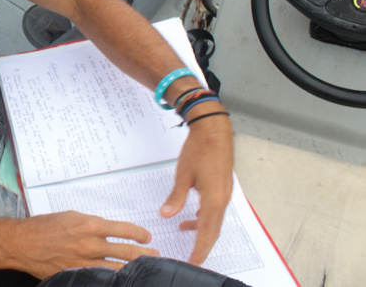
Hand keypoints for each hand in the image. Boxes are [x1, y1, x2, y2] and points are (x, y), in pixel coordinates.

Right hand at [4, 211, 158, 278]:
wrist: (23, 243)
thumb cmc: (44, 226)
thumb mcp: (71, 216)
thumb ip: (91, 224)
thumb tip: (107, 230)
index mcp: (90, 225)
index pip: (125, 230)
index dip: (140, 234)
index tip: (147, 237)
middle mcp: (91, 245)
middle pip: (127, 252)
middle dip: (146, 254)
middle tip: (156, 255)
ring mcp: (84, 263)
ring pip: (118, 269)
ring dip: (134, 269)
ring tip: (145, 269)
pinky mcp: (77, 275)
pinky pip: (101, 279)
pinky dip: (113, 280)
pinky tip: (121, 281)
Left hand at [160, 109, 232, 264]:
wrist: (214, 130)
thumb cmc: (199, 149)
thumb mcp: (183, 174)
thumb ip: (176, 197)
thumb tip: (166, 215)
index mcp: (214, 199)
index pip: (207, 232)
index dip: (200, 249)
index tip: (193, 261)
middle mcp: (223, 199)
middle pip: (214, 230)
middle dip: (203, 245)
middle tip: (192, 258)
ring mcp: (224, 193)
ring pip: (215, 219)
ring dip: (202, 228)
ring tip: (184, 229)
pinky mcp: (223, 186)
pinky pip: (215, 208)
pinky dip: (205, 216)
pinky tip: (195, 214)